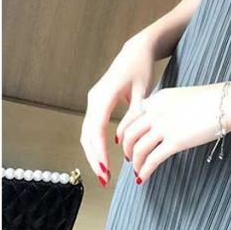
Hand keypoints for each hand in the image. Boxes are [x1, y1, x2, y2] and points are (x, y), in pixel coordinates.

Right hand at [80, 35, 155, 187]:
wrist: (136, 51)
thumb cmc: (141, 68)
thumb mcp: (143, 91)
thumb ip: (135, 115)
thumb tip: (126, 140)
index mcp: (104, 96)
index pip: (96, 129)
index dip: (98, 151)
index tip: (105, 168)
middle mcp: (94, 99)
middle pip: (88, 135)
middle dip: (94, 158)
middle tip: (104, 179)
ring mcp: (93, 101)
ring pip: (88, 133)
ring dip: (93, 154)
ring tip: (104, 174)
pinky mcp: (97, 103)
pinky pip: (93, 127)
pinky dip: (96, 144)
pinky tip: (104, 158)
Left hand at [117, 82, 230, 183]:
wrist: (226, 102)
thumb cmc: (211, 99)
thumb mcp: (181, 96)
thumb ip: (167, 107)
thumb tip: (161, 121)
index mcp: (158, 98)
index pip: (131, 115)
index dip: (123, 131)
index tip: (122, 140)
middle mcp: (156, 111)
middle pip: (130, 133)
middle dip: (126, 148)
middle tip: (129, 157)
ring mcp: (164, 127)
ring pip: (138, 148)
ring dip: (135, 162)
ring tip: (137, 169)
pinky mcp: (175, 142)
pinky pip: (152, 159)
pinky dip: (145, 170)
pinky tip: (143, 177)